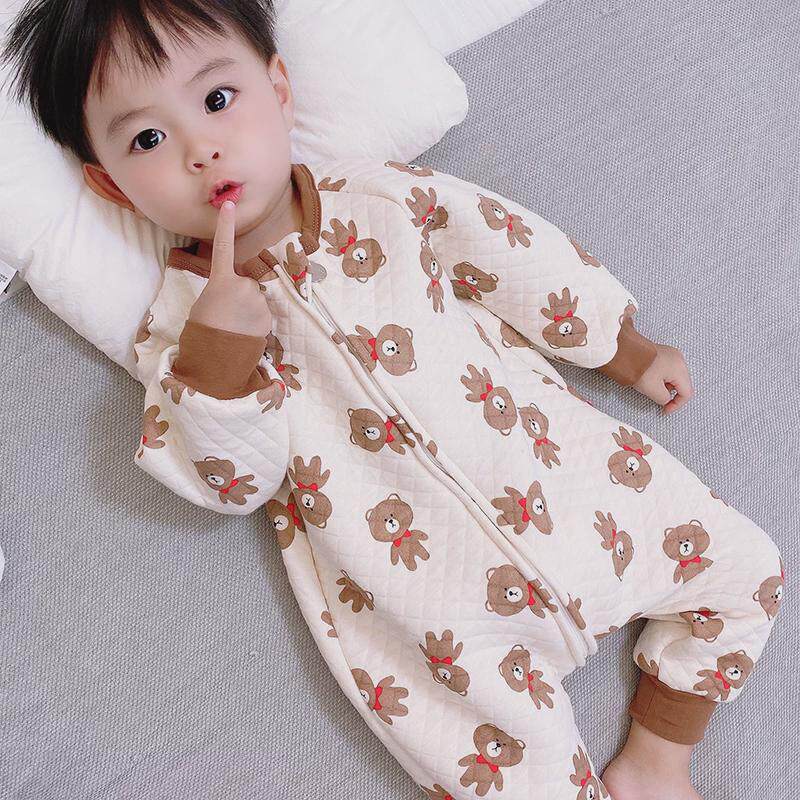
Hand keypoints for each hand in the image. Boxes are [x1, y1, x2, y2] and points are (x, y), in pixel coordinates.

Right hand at [186, 200, 272, 337]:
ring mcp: (257, 300)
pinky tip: (245, 331)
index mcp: (221, 280)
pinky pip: (263, 313)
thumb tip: (238, 294)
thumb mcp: (208, 302)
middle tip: (228, 313)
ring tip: (236, 325)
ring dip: (249, 309)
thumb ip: (225, 290)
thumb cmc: (204, 329)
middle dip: (241, 295)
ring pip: (256, 299)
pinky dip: (256, 321)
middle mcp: (242, 285)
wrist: (215, 356)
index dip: (225, 225)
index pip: (223, 246)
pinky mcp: (267, 316)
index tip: (230, 204)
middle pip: (246, 283)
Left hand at [632, 343, 693, 413]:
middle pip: (682, 384)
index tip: (665, 410)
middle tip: (658, 399)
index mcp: (680, 369)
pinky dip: (661, 377)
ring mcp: (671, 354)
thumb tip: (666, 399)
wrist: (623, 352)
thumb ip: (664, 399)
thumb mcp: (652, 390)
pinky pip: (667, 369)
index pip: (687, 393)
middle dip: (671, 394)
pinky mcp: (662, 352)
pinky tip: (650, 378)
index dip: (677, 405)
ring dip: (665, 385)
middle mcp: (679, 359)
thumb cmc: (637, 367)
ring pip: (675, 377)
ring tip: (650, 386)